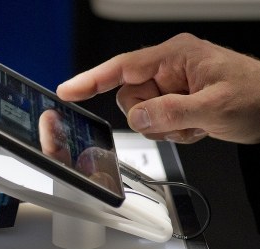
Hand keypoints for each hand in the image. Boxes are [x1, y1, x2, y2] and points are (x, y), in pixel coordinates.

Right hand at [56, 33, 259, 143]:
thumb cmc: (258, 95)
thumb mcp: (214, 107)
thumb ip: (171, 112)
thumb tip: (138, 117)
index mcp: (175, 56)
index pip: (122, 67)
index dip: (91, 80)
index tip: (68, 91)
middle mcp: (169, 68)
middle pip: (129, 98)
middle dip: (149, 116)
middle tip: (178, 120)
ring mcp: (171, 86)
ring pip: (140, 114)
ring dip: (163, 128)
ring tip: (193, 124)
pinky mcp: (175, 101)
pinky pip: (155, 122)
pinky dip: (172, 132)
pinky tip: (195, 127)